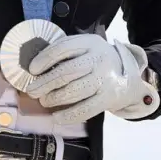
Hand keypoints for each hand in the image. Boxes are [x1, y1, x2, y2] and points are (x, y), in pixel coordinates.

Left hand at [23, 34, 158, 124]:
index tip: (32, 69)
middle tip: (32, 91)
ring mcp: (106, 79)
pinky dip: (68, 115)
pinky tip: (56, 117)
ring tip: (44, 101)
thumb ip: (65, 52)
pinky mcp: (109, 98)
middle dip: (45, 83)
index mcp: (91, 43)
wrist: (128, 76)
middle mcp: (100, 59)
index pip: (63, 48)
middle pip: (67, 71)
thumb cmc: (97, 61)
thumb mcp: (86, 48)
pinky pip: (85, 109)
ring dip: (54, 98)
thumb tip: (35, 68)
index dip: (45, 59)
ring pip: (74, 91)